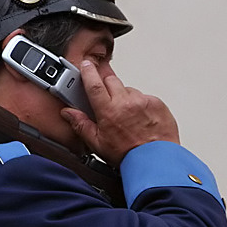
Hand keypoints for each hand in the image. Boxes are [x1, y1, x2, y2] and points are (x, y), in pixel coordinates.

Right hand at [61, 60, 178, 165]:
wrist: (156, 161)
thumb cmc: (129, 156)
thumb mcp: (98, 144)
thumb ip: (81, 125)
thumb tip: (69, 114)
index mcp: (108, 111)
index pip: (94, 84)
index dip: (88, 72)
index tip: (86, 65)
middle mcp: (126, 102)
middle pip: (111, 81)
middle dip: (107, 86)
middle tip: (108, 101)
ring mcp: (143, 101)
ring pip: (129, 90)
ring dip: (125, 98)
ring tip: (128, 118)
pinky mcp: (157, 103)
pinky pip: (145, 98)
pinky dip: (141, 105)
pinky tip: (141, 120)